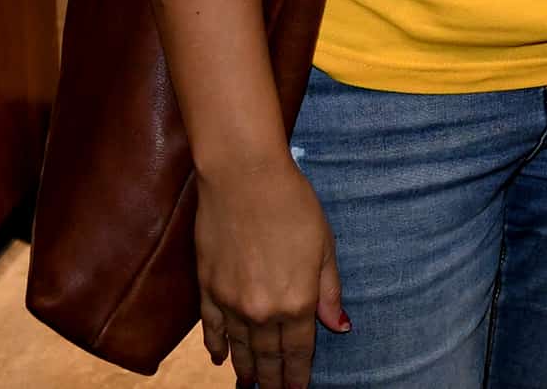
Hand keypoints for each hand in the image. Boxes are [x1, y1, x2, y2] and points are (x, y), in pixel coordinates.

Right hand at [194, 157, 348, 388]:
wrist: (245, 179)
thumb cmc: (294, 205)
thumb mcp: (325, 246)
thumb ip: (329, 291)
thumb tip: (339, 327)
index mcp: (297, 301)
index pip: (299, 350)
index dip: (299, 375)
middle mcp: (263, 311)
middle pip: (269, 356)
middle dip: (274, 380)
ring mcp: (231, 304)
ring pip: (240, 348)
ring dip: (247, 369)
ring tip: (250, 387)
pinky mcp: (207, 289)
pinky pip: (212, 330)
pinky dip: (216, 347)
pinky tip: (220, 360)